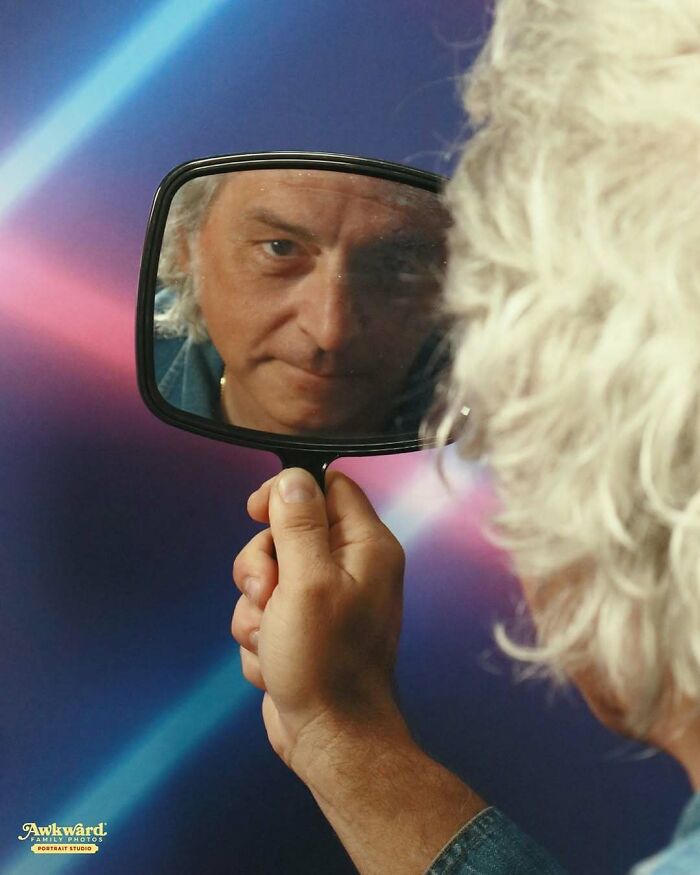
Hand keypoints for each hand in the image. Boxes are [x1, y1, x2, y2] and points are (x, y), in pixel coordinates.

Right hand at [231, 467, 406, 776]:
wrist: (329, 739)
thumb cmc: (326, 663)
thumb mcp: (308, 582)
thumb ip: (298, 524)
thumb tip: (292, 478)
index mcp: (365, 546)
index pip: (328, 486)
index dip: (288, 493)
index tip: (256, 511)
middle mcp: (349, 567)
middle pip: (285, 532)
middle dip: (261, 565)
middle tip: (268, 593)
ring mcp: (323, 600)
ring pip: (266, 575)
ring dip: (254, 608)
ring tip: (272, 638)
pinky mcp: (300, 628)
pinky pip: (262, 612)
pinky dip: (258, 636)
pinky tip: (273, 661)